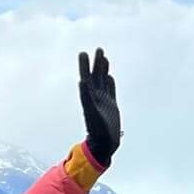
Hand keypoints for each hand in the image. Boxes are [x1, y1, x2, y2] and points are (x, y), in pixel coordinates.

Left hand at [78, 48, 119, 164]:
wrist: (104, 144)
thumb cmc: (96, 131)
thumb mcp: (91, 112)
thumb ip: (87, 97)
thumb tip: (82, 81)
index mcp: (89, 97)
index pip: (86, 78)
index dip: (84, 66)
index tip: (83, 53)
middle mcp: (96, 97)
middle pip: (95, 76)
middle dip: (96, 63)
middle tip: (98, 49)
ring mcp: (104, 101)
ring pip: (103, 81)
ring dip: (103, 69)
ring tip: (103, 57)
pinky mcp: (111, 106)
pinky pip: (111, 91)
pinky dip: (110, 83)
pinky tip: (109, 76)